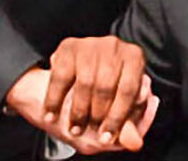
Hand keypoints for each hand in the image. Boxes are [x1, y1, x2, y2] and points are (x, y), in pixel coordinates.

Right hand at [47, 36, 154, 151]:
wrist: (62, 76)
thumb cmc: (99, 95)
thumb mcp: (116, 112)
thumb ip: (127, 127)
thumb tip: (136, 143)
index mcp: (135, 59)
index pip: (129, 91)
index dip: (117, 118)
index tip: (106, 138)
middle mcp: (115, 46)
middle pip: (106, 87)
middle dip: (97, 115)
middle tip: (90, 132)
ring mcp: (91, 44)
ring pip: (85, 83)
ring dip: (78, 112)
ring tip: (74, 128)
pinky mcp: (68, 47)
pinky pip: (60, 78)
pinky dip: (54, 101)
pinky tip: (51, 116)